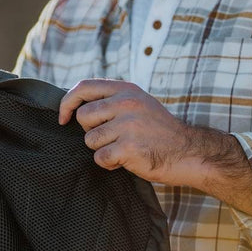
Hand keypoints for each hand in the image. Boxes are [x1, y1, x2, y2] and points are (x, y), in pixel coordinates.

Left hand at [59, 79, 201, 184]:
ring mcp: (128, 125)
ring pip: (90, 140)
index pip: (83, 87)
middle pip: (83, 117)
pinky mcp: (129, 147)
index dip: (67, 103)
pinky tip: (126, 159)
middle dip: (91, 132)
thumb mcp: (138, 103)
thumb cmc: (157, 131)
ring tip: (123, 148)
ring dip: (102, 149)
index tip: (63, 118)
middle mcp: (126, 103)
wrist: (188, 152)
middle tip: (112, 137)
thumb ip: (111, 100)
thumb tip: (74, 105)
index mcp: (126, 90)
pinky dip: (109, 163)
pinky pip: (100, 158)